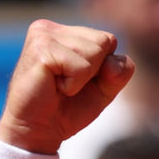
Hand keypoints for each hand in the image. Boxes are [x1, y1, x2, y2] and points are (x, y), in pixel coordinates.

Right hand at [0, 20, 134, 154]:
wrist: (39, 130)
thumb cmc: (68, 108)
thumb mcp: (104, 89)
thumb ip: (119, 72)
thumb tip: (112, 64)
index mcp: (65, 32)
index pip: (108, 39)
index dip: (103, 68)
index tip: (79, 81)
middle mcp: (51, 27)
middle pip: (105, 42)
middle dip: (94, 72)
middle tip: (67, 85)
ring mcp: (43, 35)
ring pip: (94, 53)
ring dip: (82, 79)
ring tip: (59, 86)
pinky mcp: (40, 49)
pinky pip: (80, 67)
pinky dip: (73, 85)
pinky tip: (53, 86)